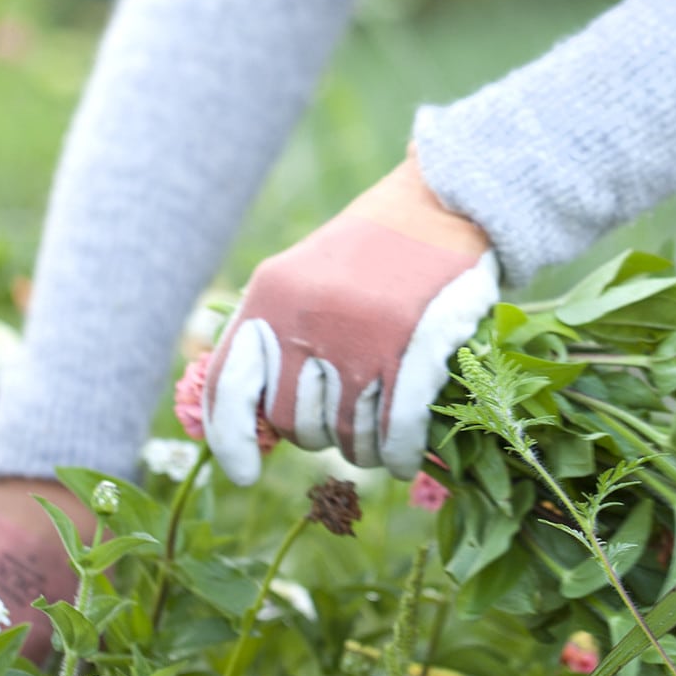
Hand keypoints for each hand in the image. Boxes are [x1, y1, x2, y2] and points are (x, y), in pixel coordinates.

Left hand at [204, 148, 498, 484]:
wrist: (444, 202)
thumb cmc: (370, 253)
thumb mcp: (301, 278)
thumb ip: (270, 339)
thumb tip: (249, 427)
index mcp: (270, 296)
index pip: (231, 386)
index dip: (231, 440)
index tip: (245, 473)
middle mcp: (309, 318)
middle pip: (296, 425)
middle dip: (318, 436)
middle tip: (343, 423)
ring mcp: (364, 335)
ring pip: (348, 437)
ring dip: (364, 452)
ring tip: (378, 442)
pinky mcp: (418, 347)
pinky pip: (396, 432)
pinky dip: (400, 455)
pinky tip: (404, 462)